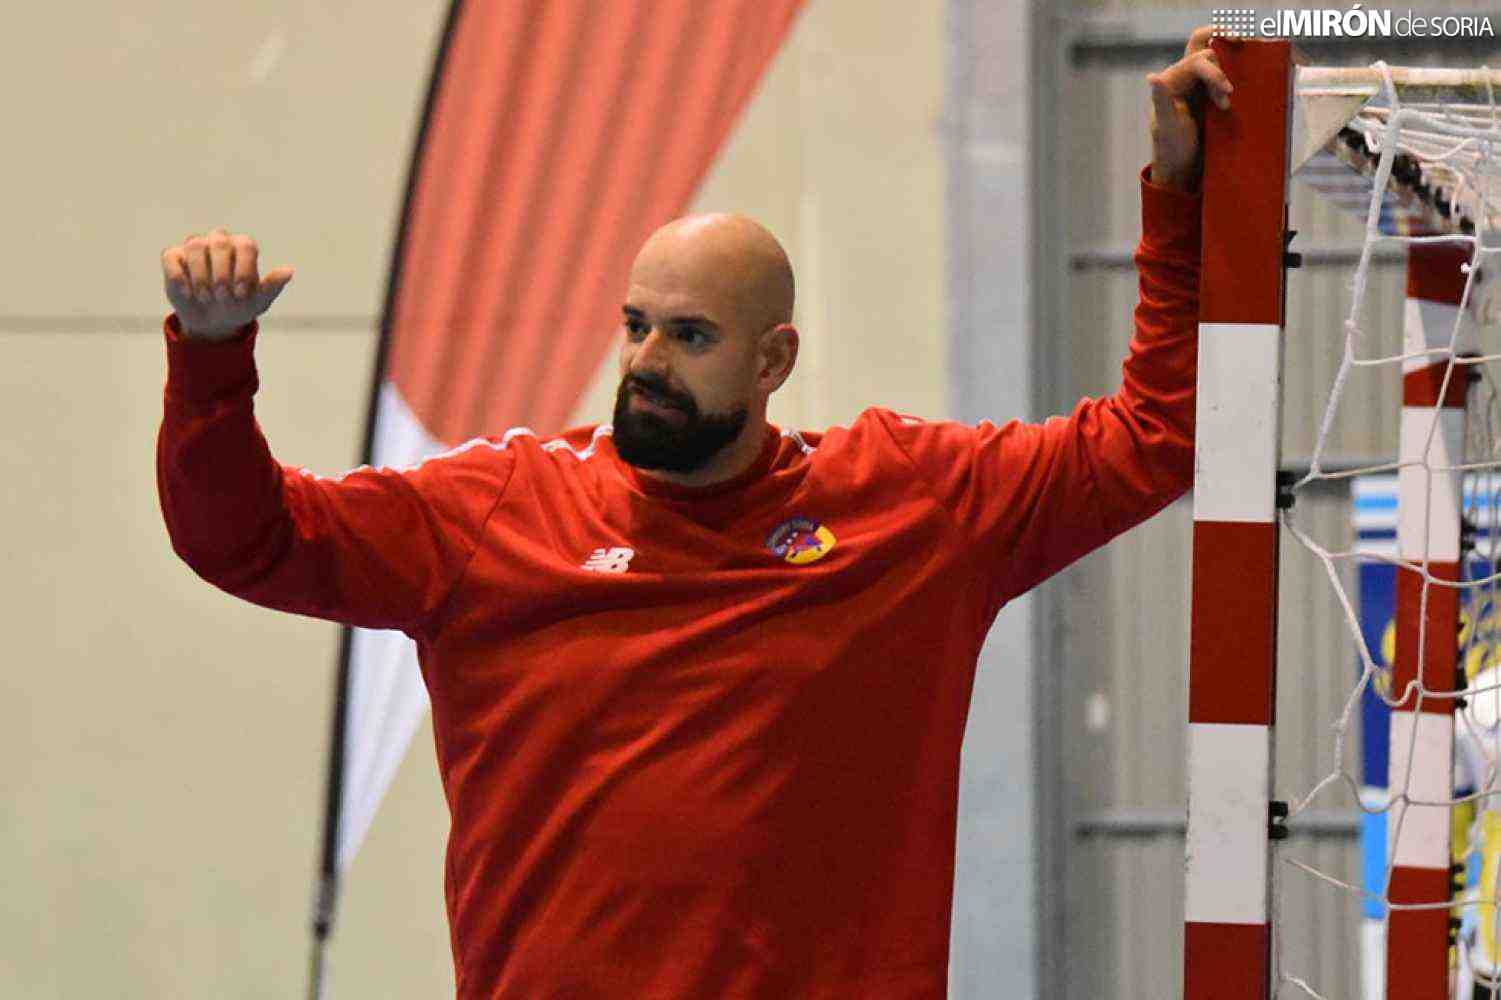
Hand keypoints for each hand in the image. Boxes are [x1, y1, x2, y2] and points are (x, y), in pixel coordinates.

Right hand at [161, 228, 293, 339]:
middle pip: (219, 243)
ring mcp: (196, 246)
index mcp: (243, 248)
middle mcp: (219, 241)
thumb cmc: (239, 306)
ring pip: (195, 245)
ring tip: (206, 297)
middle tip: (223, 297)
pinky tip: (189, 294)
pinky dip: (180, 276)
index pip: (245, 245)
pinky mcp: (174, 256)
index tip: (241, 294)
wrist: (213, 322)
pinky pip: (172, 256)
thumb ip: (272, 286)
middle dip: (222, 273)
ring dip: (201, 275)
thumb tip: (289, 270)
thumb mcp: (258, 301)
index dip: (243, 269)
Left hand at [1146, 27, 1235, 193]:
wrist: (1182, 167)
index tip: (1226, 93)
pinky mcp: (1212, 92)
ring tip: (1231, 100)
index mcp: (1172, 80)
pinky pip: (1228, 73)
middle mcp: (1184, 76)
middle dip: (1223, 72)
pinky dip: (1238, 76)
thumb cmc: (1170, 149)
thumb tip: (1153, 76)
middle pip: (1209, 52)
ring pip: (1220, 59)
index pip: (1197, 61)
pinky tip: (1244, 92)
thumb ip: (1161, 101)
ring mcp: (1199, 83)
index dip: (1214, 72)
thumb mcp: (1166, 128)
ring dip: (1232, 72)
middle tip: (1228, 97)